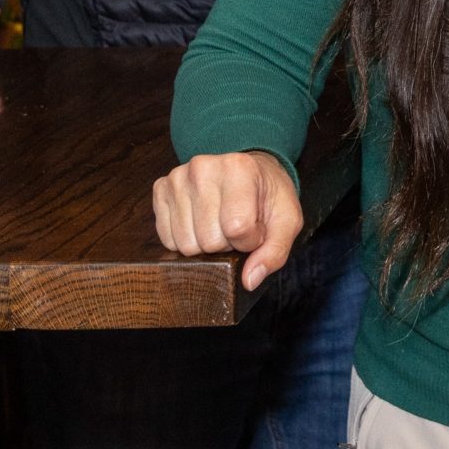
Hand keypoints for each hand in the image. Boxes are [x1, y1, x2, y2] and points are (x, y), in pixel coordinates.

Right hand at [151, 150, 302, 290]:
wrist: (249, 171)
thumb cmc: (268, 196)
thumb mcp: (287, 220)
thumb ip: (275, 251)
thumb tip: (248, 280)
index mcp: (239, 168)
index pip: (237, 228)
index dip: (250, 241)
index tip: (256, 229)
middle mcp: (203, 168)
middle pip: (209, 240)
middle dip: (228, 244)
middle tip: (238, 227)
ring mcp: (177, 178)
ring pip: (186, 244)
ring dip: (206, 244)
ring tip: (221, 224)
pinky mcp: (160, 189)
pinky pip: (167, 239)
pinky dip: (187, 240)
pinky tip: (201, 224)